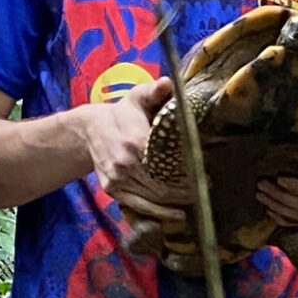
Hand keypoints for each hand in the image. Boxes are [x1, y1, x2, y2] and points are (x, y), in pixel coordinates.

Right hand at [88, 77, 193, 216]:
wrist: (91, 130)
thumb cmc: (122, 113)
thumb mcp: (137, 98)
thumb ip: (153, 91)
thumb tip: (167, 83)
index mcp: (134, 140)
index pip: (166, 161)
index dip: (187, 170)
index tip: (205, 171)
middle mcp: (125, 163)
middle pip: (162, 184)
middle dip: (187, 188)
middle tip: (207, 186)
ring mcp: (117, 179)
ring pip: (153, 197)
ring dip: (177, 201)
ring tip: (197, 197)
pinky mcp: (113, 190)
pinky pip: (139, 206)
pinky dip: (159, 212)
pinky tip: (177, 213)